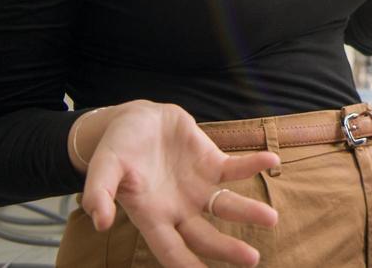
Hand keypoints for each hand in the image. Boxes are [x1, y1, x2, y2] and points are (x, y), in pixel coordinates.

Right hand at [81, 101, 279, 267]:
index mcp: (152, 216)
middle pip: (205, 235)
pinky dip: (253, 164)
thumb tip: (99, 221)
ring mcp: (197, 186)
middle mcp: (178, 208)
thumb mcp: (103, 167)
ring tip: (271, 218)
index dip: (186, 265)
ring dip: (249, 211)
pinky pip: (236, 169)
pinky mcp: (211, 162)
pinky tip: (272, 161)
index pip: (170, 249)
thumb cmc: (116, 148)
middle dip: (227, 248)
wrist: (135, 118)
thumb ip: (99, 193)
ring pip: (226, 205)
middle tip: (252, 259)